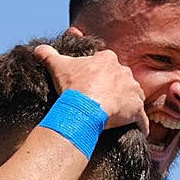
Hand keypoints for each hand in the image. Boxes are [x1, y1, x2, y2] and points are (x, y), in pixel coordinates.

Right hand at [34, 44, 149, 134]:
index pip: (107, 65)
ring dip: (128, 105)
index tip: (93, 84)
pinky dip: (140, 125)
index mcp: (108, 60)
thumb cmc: (73, 87)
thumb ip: (48, 55)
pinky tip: (137, 131)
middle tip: (103, 101)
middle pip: (122, 80)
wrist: (84, 108)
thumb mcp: (57, 66)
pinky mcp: (137, 110)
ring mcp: (133, 91)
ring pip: (134, 97)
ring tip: (116, 116)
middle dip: (115, 89)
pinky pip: (142, 119)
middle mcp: (124, 72)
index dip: (101, 75)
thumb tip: (38, 49)